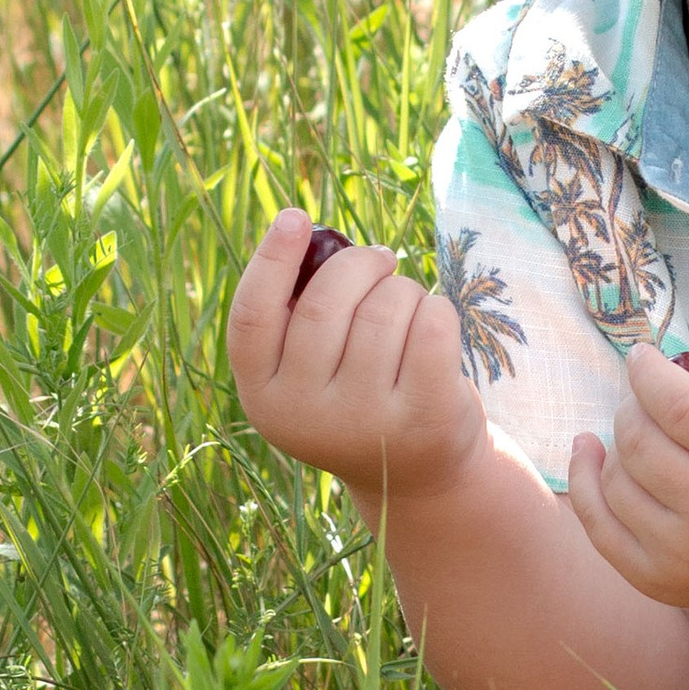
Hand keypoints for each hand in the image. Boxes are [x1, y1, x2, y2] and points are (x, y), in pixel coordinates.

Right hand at [227, 211, 484, 499]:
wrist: (415, 473)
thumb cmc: (358, 391)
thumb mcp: (312, 367)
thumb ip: (300, 310)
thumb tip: (312, 235)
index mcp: (263, 395)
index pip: (251, 318)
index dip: (270, 260)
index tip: (295, 216)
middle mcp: (305, 415)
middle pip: (325, 302)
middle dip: (361, 263)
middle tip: (381, 258)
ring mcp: (364, 421)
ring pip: (385, 307)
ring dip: (403, 289)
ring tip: (406, 307)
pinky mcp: (423, 418)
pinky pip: (431, 323)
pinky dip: (437, 308)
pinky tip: (432, 326)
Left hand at [567, 327, 688, 633]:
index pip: (680, 406)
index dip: (649, 372)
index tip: (644, 356)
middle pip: (640, 440)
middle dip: (635, 402)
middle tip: (652, 395)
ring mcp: (685, 556)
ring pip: (617, 477)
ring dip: (621, 440)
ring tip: (648, 429)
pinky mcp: (656, 580)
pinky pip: (598, 523)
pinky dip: (586, 479)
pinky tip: (592, 450)